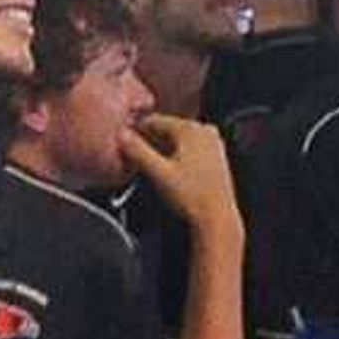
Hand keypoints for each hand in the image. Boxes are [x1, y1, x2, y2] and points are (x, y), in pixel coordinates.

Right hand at [121, 114, 239, 236]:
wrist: (216, 218)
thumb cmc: (193, 198)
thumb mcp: (158, 173)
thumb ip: (138, 151)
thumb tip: (122, 135)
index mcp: (191, 130)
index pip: (155, 121)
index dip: (136, 130)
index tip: (124, 140)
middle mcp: (205, 132)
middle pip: (167, 130)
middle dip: (149, 141)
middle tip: (132, 155)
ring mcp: (213, 144)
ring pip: (178, 140)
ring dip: (161, 149)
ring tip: (148, 165)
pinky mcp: (216, 158)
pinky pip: (188, 150)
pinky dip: (175, 157)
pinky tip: (167, 171)